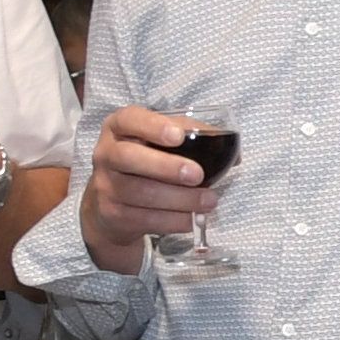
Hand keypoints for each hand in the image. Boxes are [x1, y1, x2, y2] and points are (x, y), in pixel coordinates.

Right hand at [77, 104, 214, 269]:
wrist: (108, 206)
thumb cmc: (144, 164)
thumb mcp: (158, 143)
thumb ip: (191, 138)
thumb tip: (233, 155)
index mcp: (119, 128)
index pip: (130, 119)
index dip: (153, 126)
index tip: (178, 136)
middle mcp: (106, 154)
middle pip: (130, 158)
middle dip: (167, 167)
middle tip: (197, 175)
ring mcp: (106, 186)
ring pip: (142, 193)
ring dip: (180, 199)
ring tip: (208, 200)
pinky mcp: (112, 215)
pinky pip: (145, 219)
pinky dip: (173, 220)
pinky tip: (191, 218)